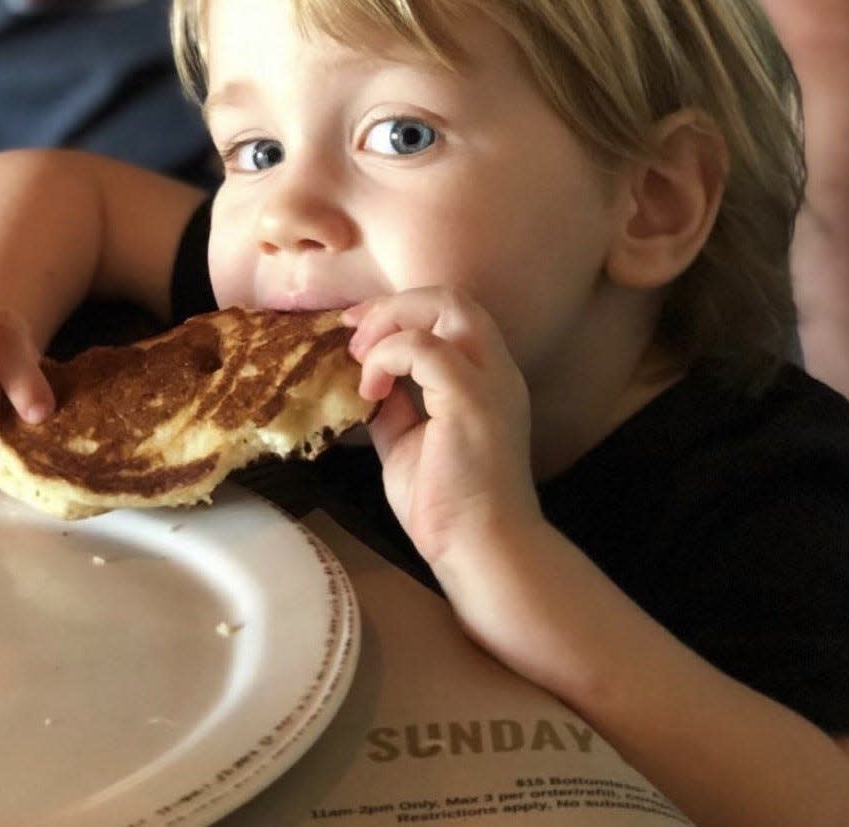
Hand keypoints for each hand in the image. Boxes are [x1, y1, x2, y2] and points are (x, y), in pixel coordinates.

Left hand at [342, 288, 540, 565]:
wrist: (480, 550)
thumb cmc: (448, 507)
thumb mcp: (408, 441)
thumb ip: (395, 405)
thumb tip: (365, 381)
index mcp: (486, 379)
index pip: (448, 316)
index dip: (398, 313)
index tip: (355, 334)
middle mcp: (497, 371)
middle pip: (450, 298)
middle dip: (392, 306)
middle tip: (352, 334)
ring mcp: (489, 381)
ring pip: (445, 306)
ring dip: (389, 323)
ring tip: (360, 359)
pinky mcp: (471, 399)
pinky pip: (422, 348)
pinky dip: (387, 357)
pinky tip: (370, 391)